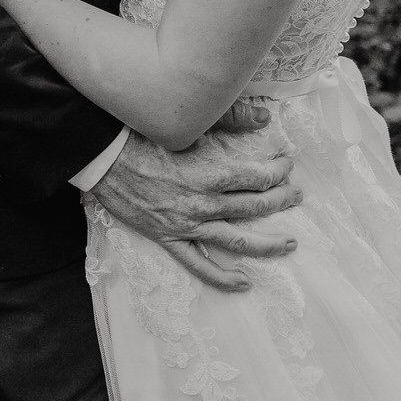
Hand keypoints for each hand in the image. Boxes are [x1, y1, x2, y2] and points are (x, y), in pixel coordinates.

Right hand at [87, 106, 300, 290]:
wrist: (104, 157)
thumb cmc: (144, 136)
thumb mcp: (190, 124)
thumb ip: (231, 118)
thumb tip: (265, 117)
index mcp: (212, 173)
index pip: (259, 177)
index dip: (278, 172)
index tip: (286, 165)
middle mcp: (204, 203)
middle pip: (255, 207)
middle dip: (281, 200)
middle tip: (296, 195)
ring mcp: (187, 225)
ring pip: (237, 241)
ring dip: (268, 244)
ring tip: (290, 243)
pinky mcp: (169, 238)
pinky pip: (199, 264)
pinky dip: (222, 278)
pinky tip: (244, 283)